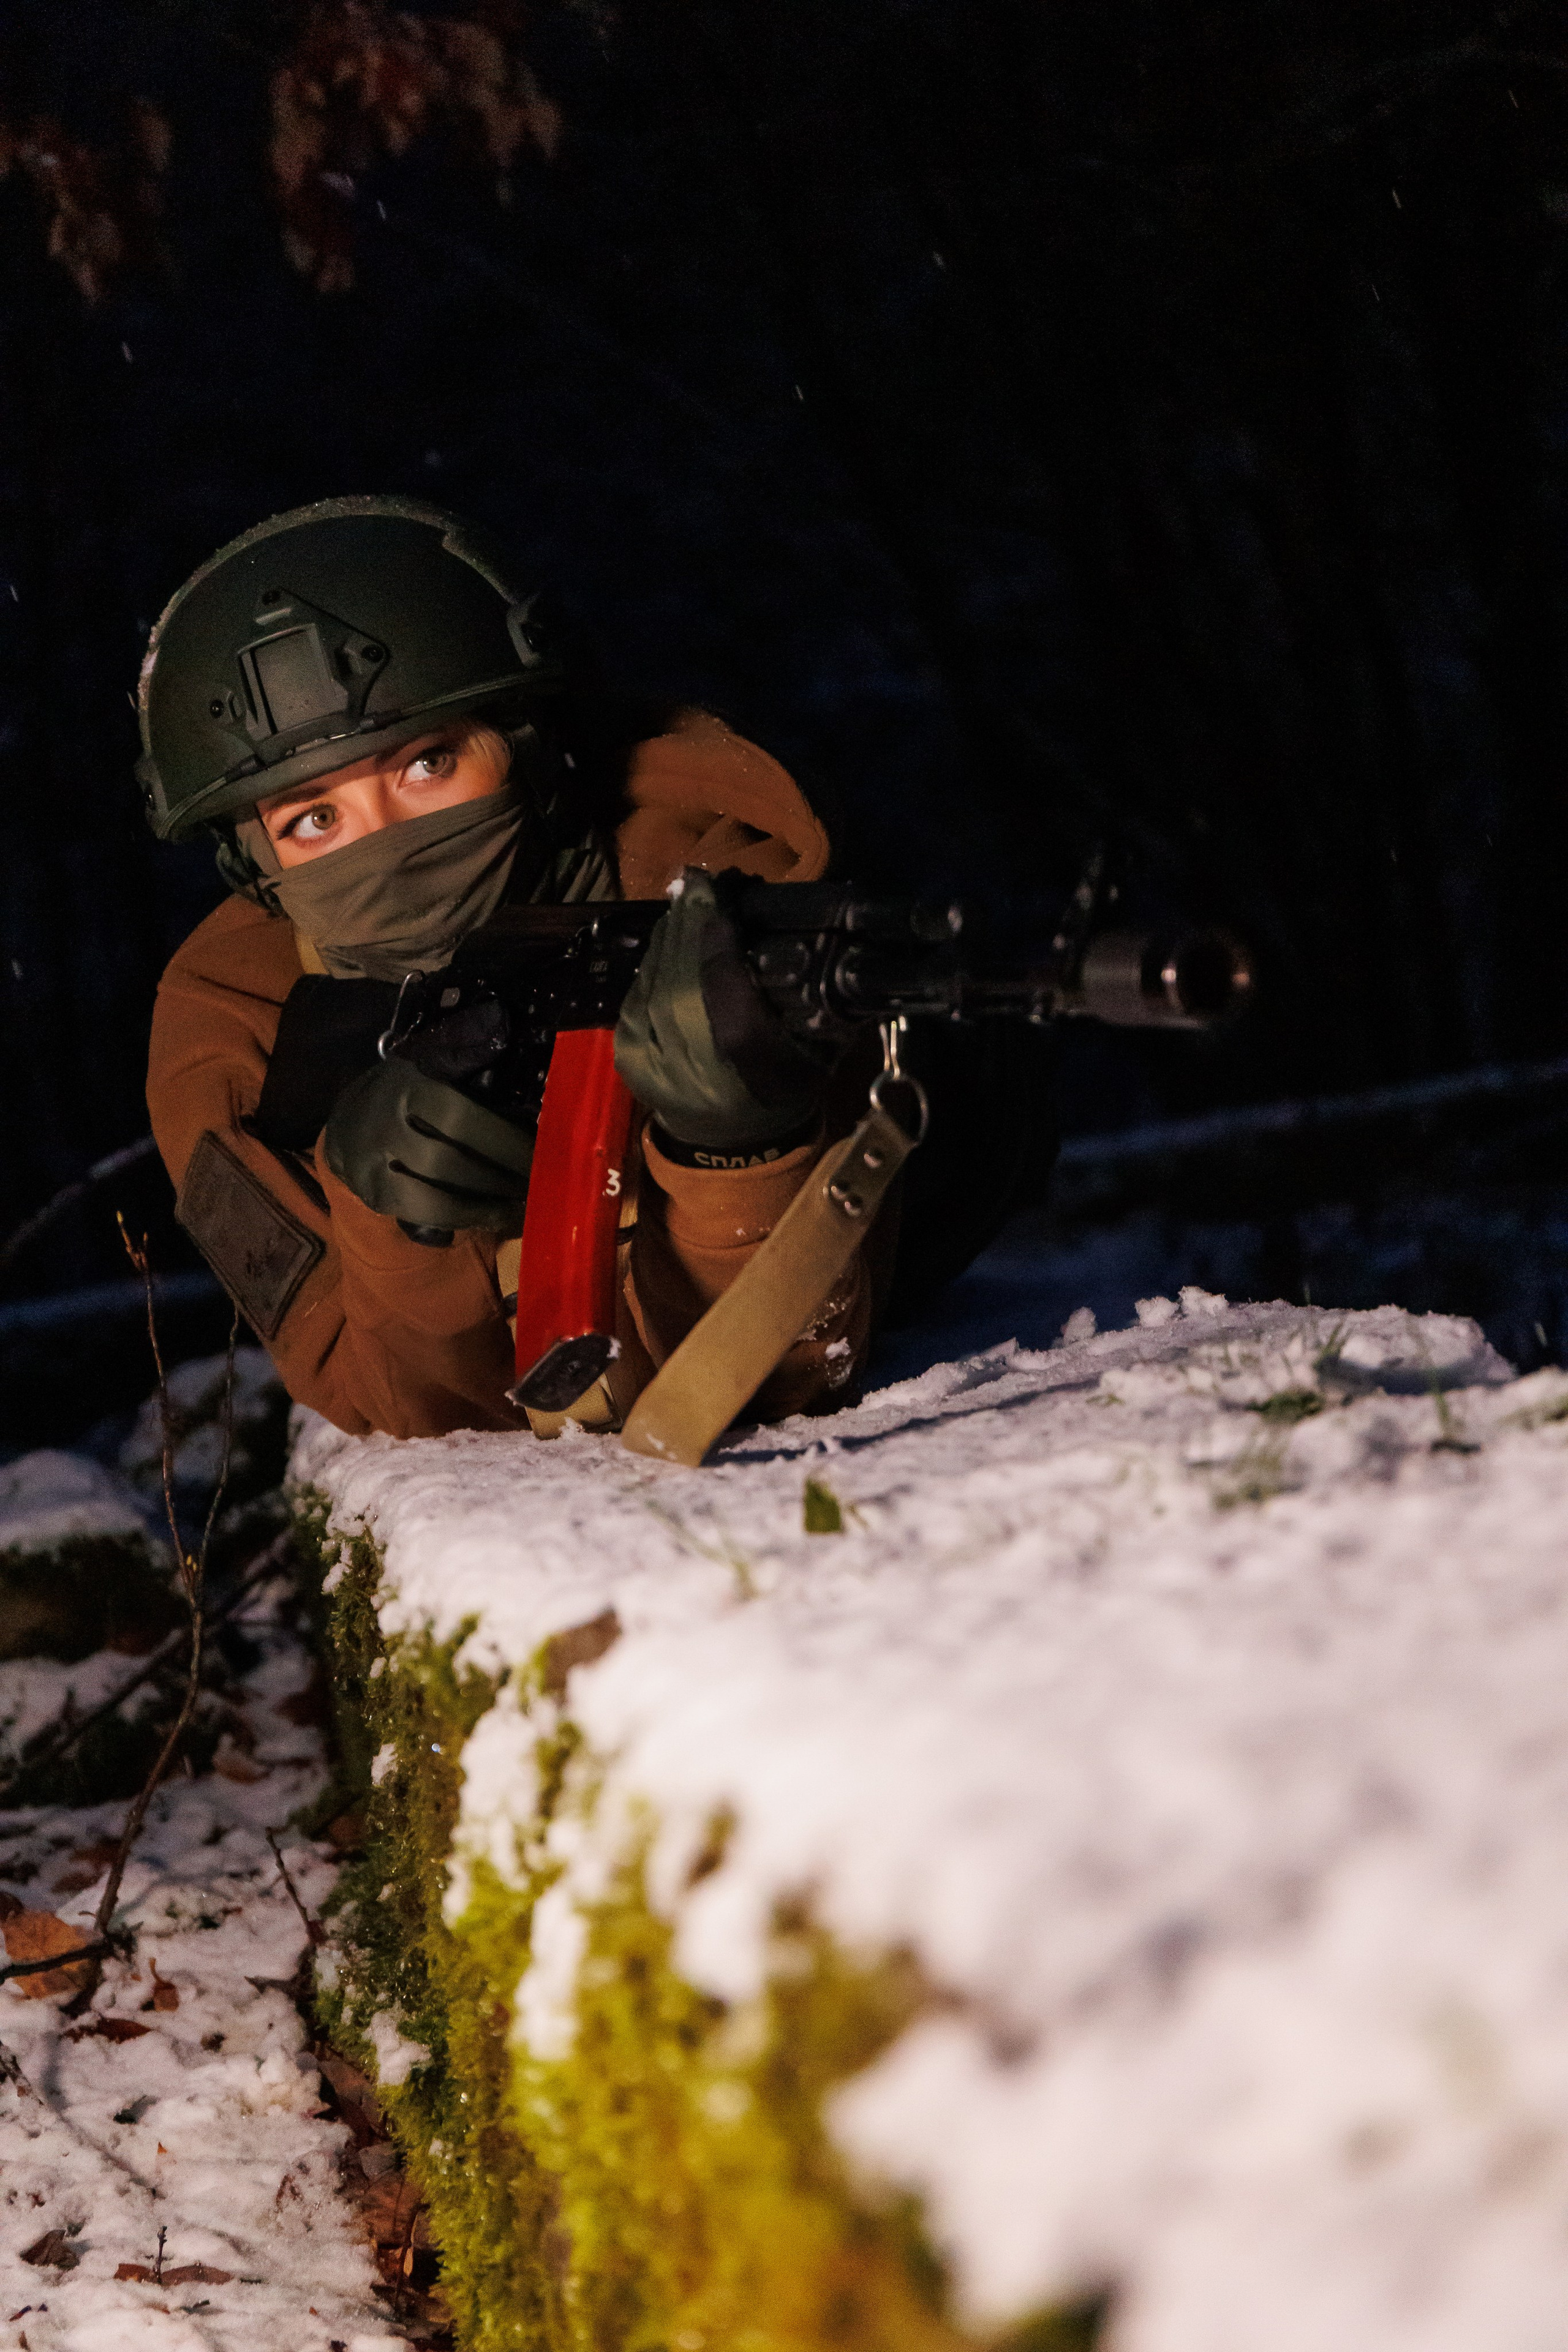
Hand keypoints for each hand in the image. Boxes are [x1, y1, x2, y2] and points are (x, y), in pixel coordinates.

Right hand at [322, 1059, 532, 1231]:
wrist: (349, 1120)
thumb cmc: (409, 1090)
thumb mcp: (432, 1059)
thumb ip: (465, 1047)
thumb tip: (501, 1021)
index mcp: (409, 1086)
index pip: (459, 1118)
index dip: (504, 1141)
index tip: (540, 1154)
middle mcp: (386, 1125)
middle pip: (448, 1163)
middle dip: (499, 1179)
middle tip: (538, 1186)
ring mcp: (374, 1164)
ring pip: (433, 1197)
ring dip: (483, 1207)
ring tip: (521, 1208)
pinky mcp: (373, 1194)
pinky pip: (420, 1215)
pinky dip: (460, 1219)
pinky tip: (489, 1217)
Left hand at [613, 867, 833, 1153]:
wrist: (732, 1148)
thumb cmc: (781, 1093)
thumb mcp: (812, 1050)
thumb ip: (803, 997)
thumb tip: (790, 929)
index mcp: (739, 1057)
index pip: (718, 973)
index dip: (713, 924)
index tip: (717, 883)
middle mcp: (687, 1057)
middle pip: (679, 968)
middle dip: (688, 919)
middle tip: (698, 881)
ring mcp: (649, 1056)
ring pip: (653, 975)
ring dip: (670, 935)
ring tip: (686, 903)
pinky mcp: (627, 1054)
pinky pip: (638, 991)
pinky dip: (654, 963)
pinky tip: (669, 943)